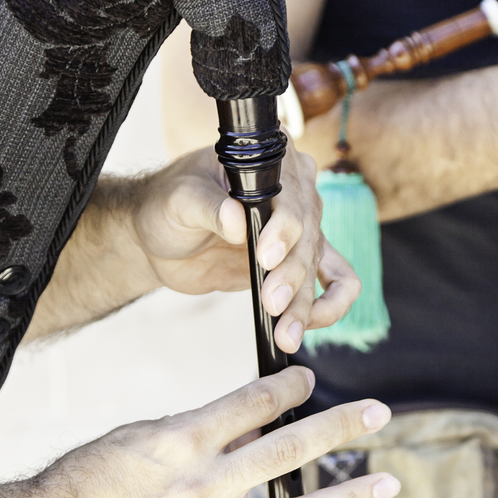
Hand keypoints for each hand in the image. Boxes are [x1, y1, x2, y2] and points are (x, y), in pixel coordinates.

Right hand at [34, 366, 397, 497]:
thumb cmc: (87, 482)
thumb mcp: (139, 436)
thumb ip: (198, 432)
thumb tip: (251, 426)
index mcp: (182, 441)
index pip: (255, 404)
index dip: (290, 386)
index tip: (309, 379)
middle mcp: (203, 486)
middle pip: (288, 449)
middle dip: (339, 427)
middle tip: (378, 412)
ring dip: (348, 495)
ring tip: (387, 481)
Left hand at [129, 146, 359, 352]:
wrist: (163, 239)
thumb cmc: (169, 206)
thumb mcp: (179, 200)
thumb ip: (207, 207)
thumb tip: (236, 221)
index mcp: (271, 163)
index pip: (291, 196)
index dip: (284, 228)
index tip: (266, 257)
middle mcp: (295, 193)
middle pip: (309, 237)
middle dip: (292, 275)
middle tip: (271, 302)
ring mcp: (300, 230)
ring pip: (319, 266)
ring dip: (305, 303)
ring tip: (286, 334)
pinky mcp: (297, 263)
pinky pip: (335, 283)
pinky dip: (329, 306)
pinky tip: (306, 326)